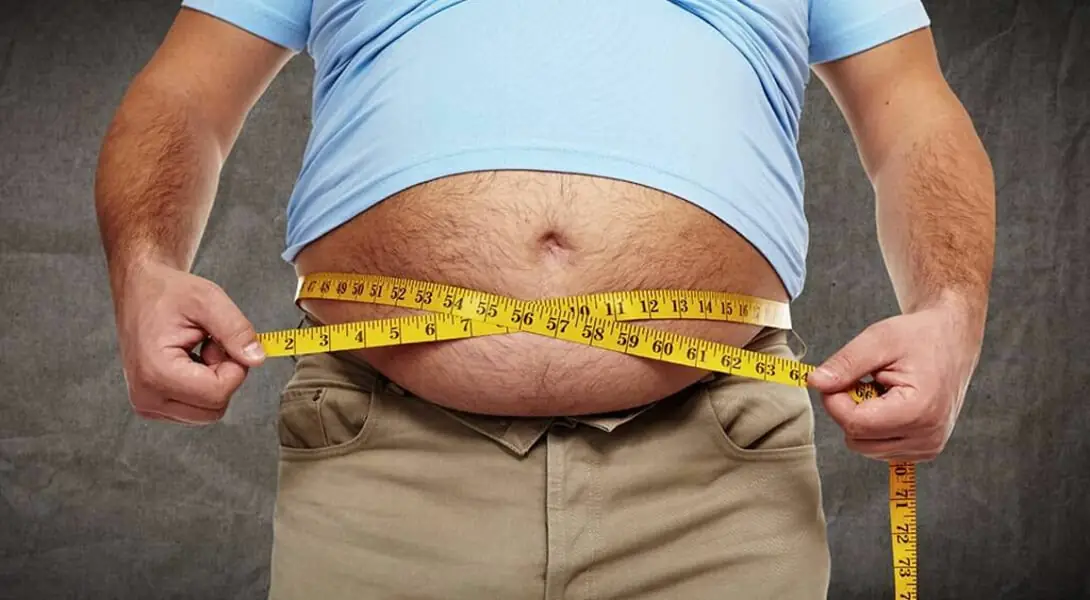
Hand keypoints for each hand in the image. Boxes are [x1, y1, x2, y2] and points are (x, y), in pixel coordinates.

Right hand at [112, 261, 265, 424]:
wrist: (140, 291)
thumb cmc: (167, 293)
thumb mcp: (208, 300)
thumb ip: (236, 330)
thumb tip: (256, 359)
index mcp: (156, 372)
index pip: (218, 394)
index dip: (234, 368)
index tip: (222, 343)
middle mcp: (147, 396)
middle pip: (214, 409)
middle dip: (224, 377)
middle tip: (211, 345)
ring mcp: (148, 404)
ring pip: (207, 412)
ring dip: (214, 382)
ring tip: (198, 351)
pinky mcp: (152, 404)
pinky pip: (195, 409)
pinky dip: (202, 387)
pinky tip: (191, 361)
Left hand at [806, 295, 983, 461]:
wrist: (952, 340)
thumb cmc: (920, 337)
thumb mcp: (878, 339)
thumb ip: (845, 363)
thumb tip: (815, 383)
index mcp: (918, 411)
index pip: (854, 424)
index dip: (835, 400)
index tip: (841, 377)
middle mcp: (927, 436)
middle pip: (857, 439)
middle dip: (849, 409)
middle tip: (864, 380)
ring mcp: (928, 446)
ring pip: (865, 447)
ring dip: (862, 418)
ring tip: (882, 390)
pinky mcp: (924, 449)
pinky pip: (880, 448)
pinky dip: (876, 427)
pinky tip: (890, 403)